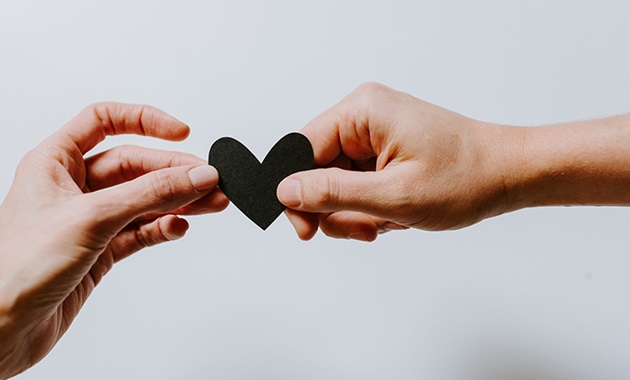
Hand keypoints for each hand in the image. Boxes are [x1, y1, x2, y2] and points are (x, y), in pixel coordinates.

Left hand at [0, 103, 227, 377]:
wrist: (3, 329)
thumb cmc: (18, 268)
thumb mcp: (92, 217)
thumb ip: (150, 194)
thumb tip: (195, 175)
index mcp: (55, 162)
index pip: (104, 120)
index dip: (144, 120)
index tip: (181, 132)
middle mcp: (73, 186)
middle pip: (135, 164)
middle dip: (175, 172)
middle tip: (210, 181)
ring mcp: (90, 218)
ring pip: (144, 199)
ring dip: (178, 200)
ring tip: (211, 203)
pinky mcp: (101, 249)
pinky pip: (141, 230)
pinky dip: (163, 228)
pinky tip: (178, 227)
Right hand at [276, 82, 521, 240]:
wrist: (510, 174)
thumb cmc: (466, 177)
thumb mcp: (394, 195)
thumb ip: (333, 193)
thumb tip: (285, 191)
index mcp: (362, 111)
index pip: (300, 149)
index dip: (297, 193)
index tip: (306, 230)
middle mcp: (364, 116)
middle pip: (317, 170)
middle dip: (336, 208)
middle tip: (364, 229)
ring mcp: (375, 134)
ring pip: (336, 183)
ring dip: (356, 212)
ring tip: (387, 222)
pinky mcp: (384, 150)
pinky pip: (357, 184)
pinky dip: (370, 207)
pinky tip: (395, 215)